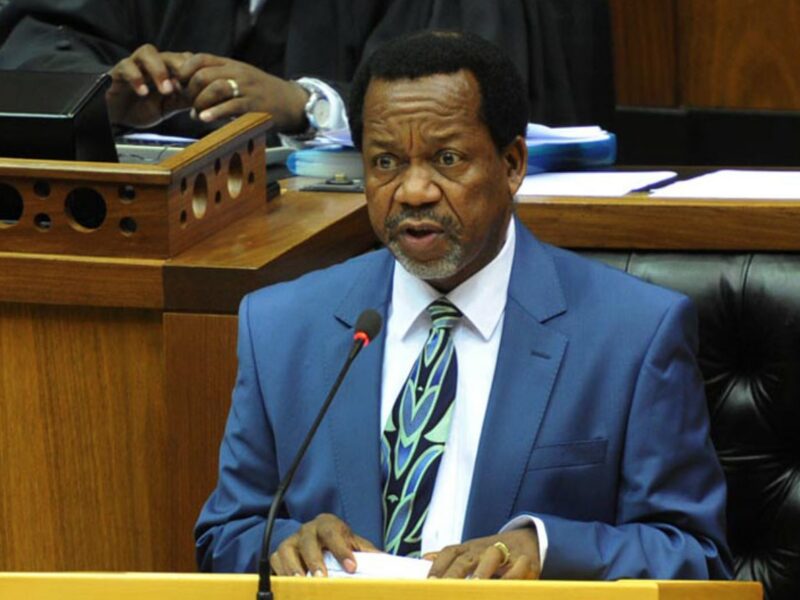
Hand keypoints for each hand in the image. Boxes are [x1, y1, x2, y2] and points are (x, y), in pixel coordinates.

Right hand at [106, 44, 193, 127]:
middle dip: (180, 68)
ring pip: (147, 51)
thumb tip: (206, 99)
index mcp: (168, 70)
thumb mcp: (167, 107)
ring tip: (166, 90)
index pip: (186, 60)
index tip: (199, 91)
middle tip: (185, 87)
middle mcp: (153, 63)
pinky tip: (143, 92)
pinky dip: (136, 78)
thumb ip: (183, 101)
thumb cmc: (142, 108)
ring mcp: (135, 65)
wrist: (115, 115)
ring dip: (159, 69)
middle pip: (170, 53)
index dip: (194, 72)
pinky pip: (126, 66)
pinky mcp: (117, 71)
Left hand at [176, 54, 309, 130]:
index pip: (201, 58)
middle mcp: (238, 72)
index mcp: (232, 65)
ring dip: (201, 102)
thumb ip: (218, 80)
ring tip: (197, 114)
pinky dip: (215, 112)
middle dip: (190, 90)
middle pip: (204, 74)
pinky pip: (231, 106)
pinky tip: (205, 119)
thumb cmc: (262, 94)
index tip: (179, 85)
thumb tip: (188, 89)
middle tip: (188, 105)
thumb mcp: (240, 79)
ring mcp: (247, 88)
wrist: (292, 103)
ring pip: (215, 88)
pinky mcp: (255, 104)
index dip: (185, 71)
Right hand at [270, 513, 377, 575]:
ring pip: (287, 550)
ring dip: (294, 568)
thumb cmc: (338, 542)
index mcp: (328, 524)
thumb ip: (367, 552)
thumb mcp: (354, 544)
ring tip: (302, 582)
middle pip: (308, 541)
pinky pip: (275, 560)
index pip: (333, 532)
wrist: (319, 538)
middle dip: (315, 560)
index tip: (352, 567)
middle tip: (322, 578)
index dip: (342, 549)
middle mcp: (307, 530)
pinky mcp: (279, 553)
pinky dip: (280, 572)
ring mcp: (292, 541)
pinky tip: (289, 585)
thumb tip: (387, 562)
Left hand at [425, 529, 540, 579]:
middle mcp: (483, 549)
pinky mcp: (525, 561)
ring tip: (476, 586)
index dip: (438, 567)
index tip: (428, 582)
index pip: (449, 553)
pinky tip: (503, 588)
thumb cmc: (492, 552)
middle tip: (446, 587)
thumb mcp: (470, 552)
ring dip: (482, 571)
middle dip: (455, 573)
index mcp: (468, 548)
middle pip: (466, 558)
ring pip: (491, 557)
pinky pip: (518, 568)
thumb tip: (424, 558)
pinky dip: (511, 577)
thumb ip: (449, 558)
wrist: (528, 539)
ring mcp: (505, 552)